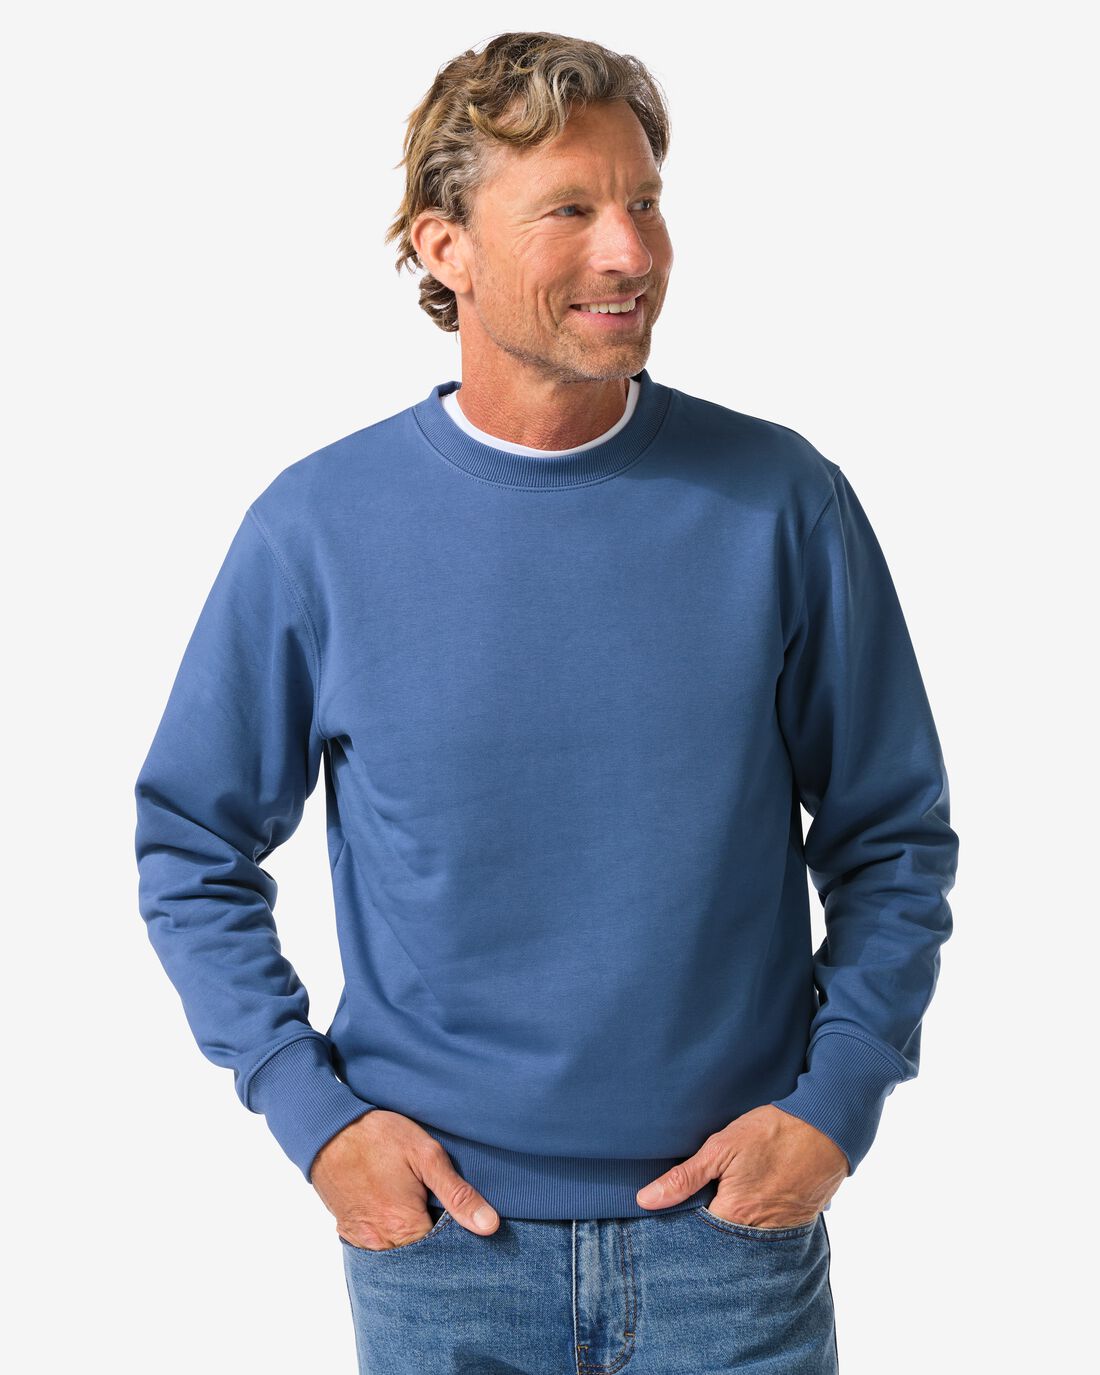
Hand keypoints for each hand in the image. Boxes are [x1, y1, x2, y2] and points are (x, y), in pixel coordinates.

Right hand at [311, 1109, 500, 1248]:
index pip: (442, 1256)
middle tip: (440, 1214)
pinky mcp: (348, 1231)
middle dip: (434, 1246)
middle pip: (419, 1261)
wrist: (329, 1128)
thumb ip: (457, 1194)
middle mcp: (380, 1242)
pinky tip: (397, 1214)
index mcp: (404, 1226)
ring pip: (396, 1257)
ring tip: (420, 1213)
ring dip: (411, 1242)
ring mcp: (361, 1239)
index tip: (464, 1226)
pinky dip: (390, 1238)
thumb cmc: (379, 1136)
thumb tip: (489, 1226)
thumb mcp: (426, 1155)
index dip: (457, 1243)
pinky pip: (376, 1249)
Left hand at [635, 1106, 848, 1227]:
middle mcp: (757, 1233)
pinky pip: (768, 1235)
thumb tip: (646, 1200)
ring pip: (744, 1241)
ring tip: (725, 1201)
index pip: (695, 1234)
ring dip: (731, 1227)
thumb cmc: (772, 1133)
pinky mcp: (796, 1224)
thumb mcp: (721, 1147)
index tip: (668, 1211)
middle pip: (720, 1242)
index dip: (680, 1223)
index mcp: (733, 1215)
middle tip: (701, 1202)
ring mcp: (780, 1231)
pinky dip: (755, 1224)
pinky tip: (750, 1201)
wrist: (825, 1127)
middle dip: (706, 1229)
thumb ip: (684, 1177)